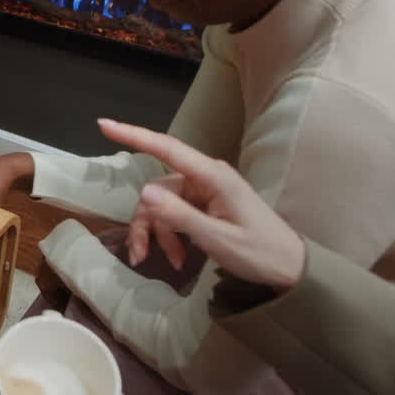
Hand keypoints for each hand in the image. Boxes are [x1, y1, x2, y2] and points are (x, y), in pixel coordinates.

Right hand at [98, 118, 305, 290]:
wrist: (291, 269)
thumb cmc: (260, 252)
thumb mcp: (216, 238)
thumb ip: (179, 215)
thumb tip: (143, 193)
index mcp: (213, 176)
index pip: (166, 148)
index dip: (133, 135)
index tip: (104, 125)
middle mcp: (206, 178)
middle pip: (157, 189)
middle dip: (146, 222)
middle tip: (139, 256)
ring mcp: (205, 192)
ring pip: (162, 205)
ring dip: (159, 234)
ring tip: (167, 263)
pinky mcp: (206, 206)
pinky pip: (175, 214)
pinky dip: (171, 236)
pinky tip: (179, 259)